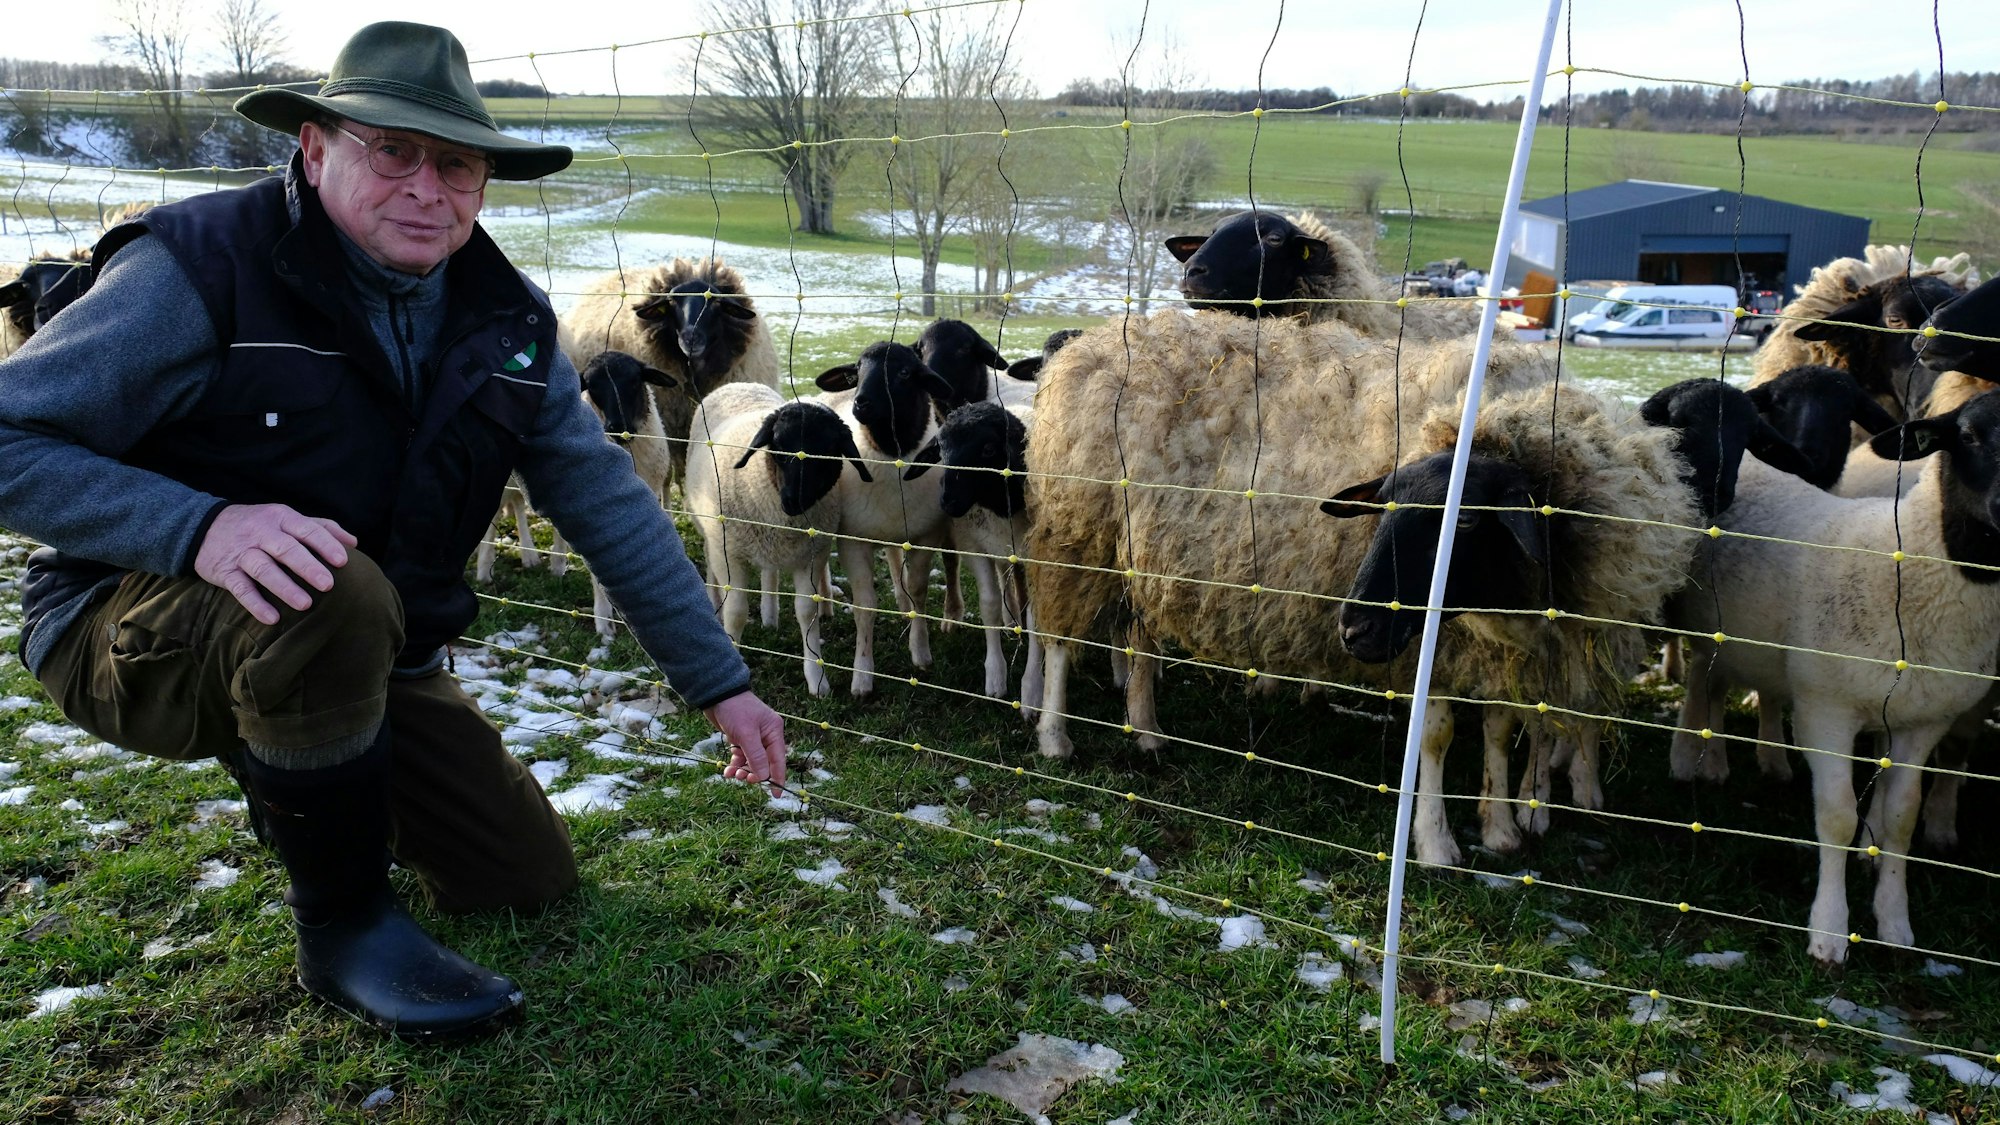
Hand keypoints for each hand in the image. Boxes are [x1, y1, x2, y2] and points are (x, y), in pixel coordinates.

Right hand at [194, 503, 357, 625]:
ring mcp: (241, 552)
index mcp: (280, 518)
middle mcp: (261, 533)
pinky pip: (240, 588)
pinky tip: (272, 618)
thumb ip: (320, 527)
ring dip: (284, 587)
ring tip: (305, 604)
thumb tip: (354, 543)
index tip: (343, 561)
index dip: (325, 544)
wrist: (202, 526)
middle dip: (307, 566)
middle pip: (286, 548)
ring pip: (263, 568)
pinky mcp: (224, 571)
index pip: (306, 529)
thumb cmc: (258, 525)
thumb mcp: (286, 518)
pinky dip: (255, 603)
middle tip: (328, 585)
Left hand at [705, 690, 787, 796]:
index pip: (778, 759)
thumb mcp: (746, 734)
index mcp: (774, 732)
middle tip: (744, 779)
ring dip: (743, 771)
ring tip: (733, 775)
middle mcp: (766, 736)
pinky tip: (727, 771)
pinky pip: (741, 758)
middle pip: (765, 763)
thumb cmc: (735, 710)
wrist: (716, 695)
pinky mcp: (741, 739)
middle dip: (755, 774)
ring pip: (752, 762)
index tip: (776, 795)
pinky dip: (735, 765)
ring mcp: (753, 738)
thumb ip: (756, 756)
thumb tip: (764, 776)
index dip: (777, 778)